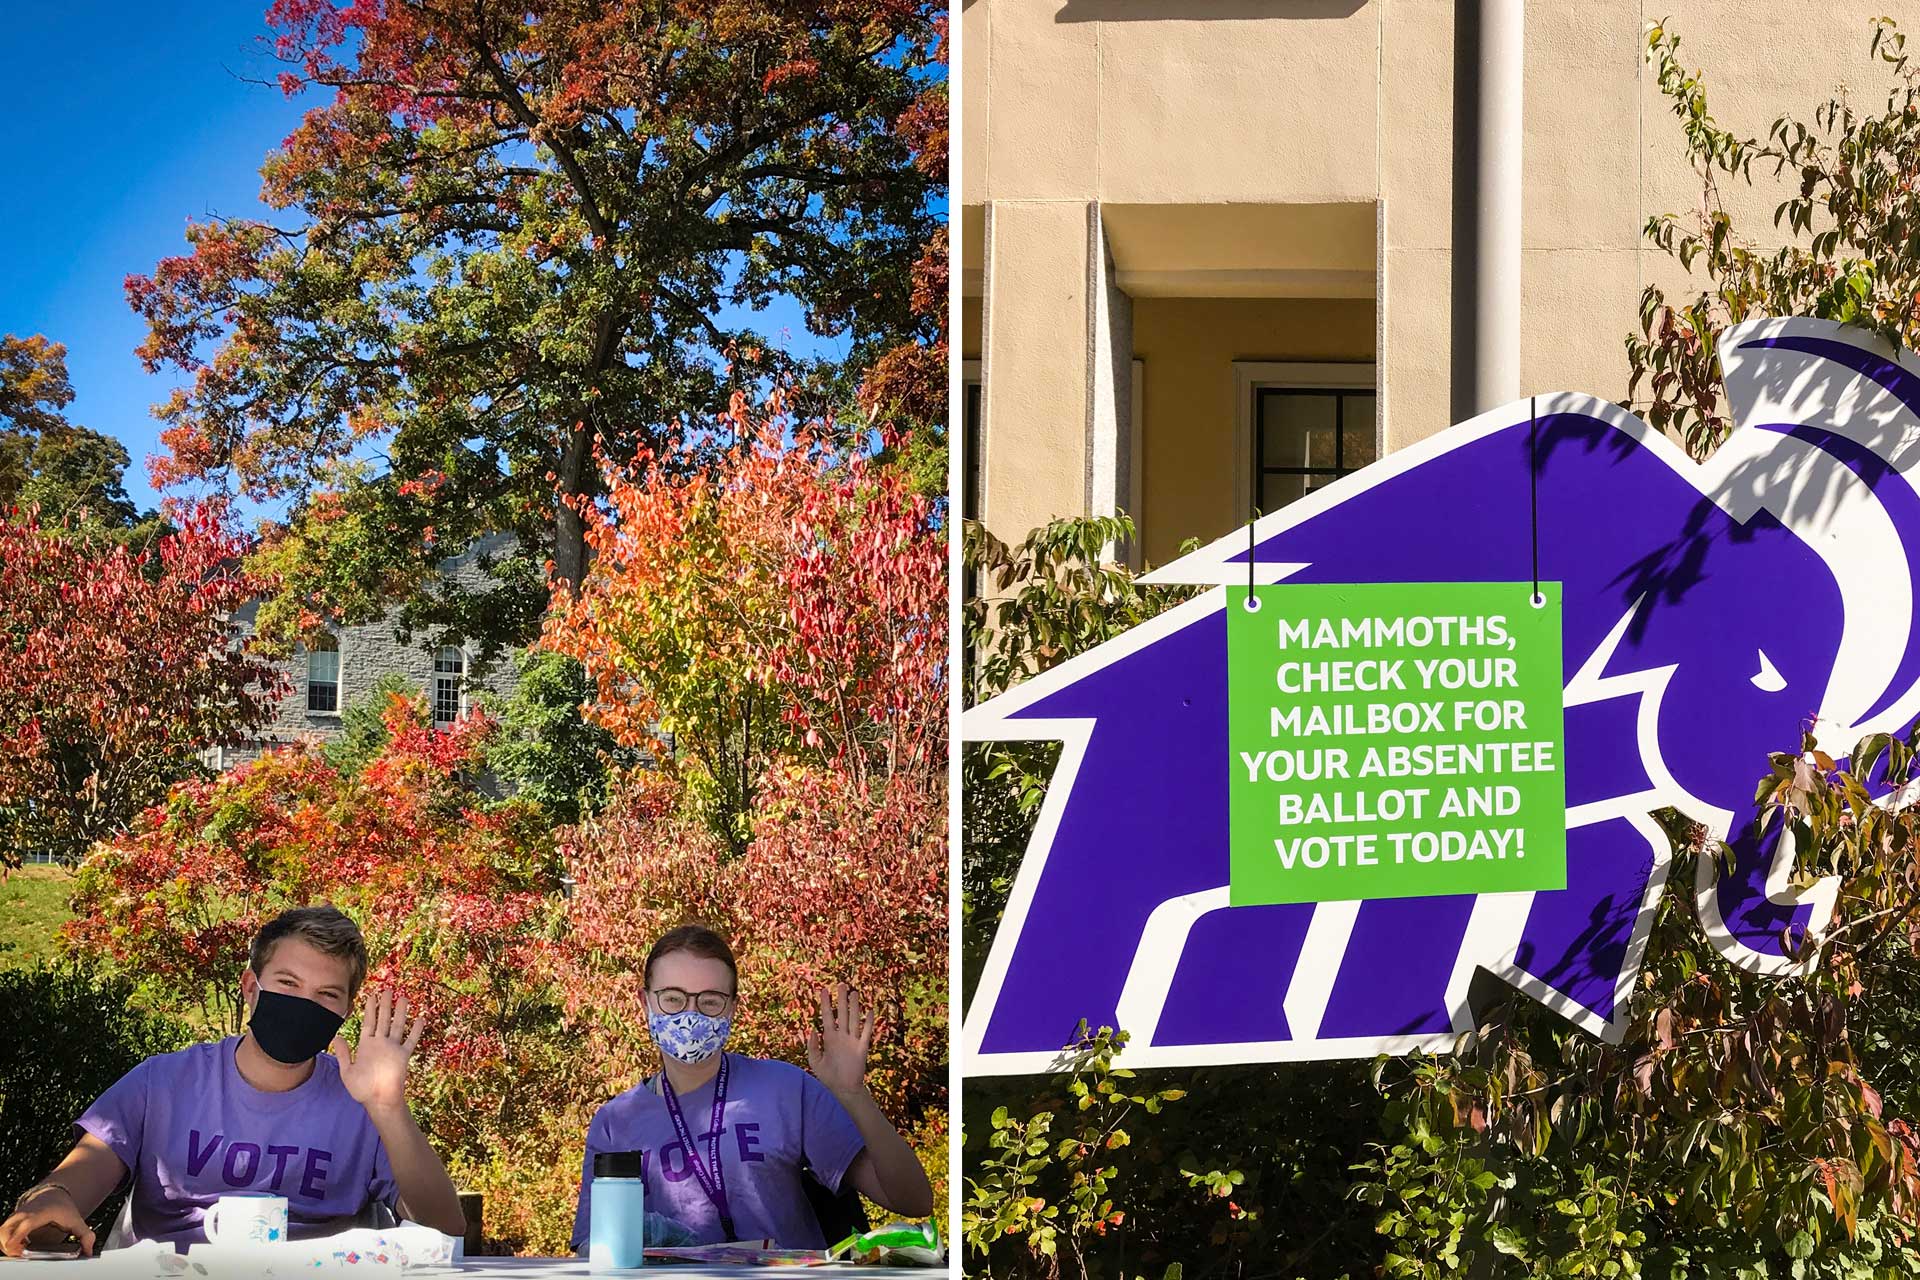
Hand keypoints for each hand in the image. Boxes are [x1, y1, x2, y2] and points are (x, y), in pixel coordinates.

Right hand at [0, 1185, 92, 1257]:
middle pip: (6, 1231)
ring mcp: (15, 1217)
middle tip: (22, 1254)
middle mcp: (24, 1214)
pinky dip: (5, 1243)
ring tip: (21, 1250)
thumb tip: (88, 1251)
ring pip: (1, 1233)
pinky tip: (19, 1247)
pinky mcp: (10, 1222)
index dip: (19, 1238)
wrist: (52, 1194)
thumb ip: (85, 1235)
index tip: (21, 1250)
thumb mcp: (76, 1220)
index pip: (25, 1224)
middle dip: (9, 1246)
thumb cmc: (62, 1208)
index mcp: (41, 1213)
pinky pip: (1, 1234)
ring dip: (6, 1245)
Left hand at [334, 988, 425, 1114]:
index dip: (370, 1009)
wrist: (378, 1100)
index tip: (372, 995)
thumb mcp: (347, 1071)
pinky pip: (410, 1040)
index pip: (369, 1022)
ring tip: (403, 997)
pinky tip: (420, 1019)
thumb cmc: (362, 1089)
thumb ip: (343, 1054)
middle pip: (383, 1019)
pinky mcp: (403, 1056)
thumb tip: (336, 1037)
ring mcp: (392, 1048)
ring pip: (397, 1025)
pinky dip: (415, 1030)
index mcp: (366, 1045)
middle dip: (385, 1004)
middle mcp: (380, 1044)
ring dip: (400, 1012)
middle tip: (388, 989)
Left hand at [805, 982, 874, 1097]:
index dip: (826, 1004)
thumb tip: (813, 1029)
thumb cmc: (828, 1077)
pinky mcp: (862, 1048)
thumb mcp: (815, 1062)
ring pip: (854, 1019)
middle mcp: (842, 1037)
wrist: (843, 1090)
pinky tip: (870, 1010)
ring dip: (854, 1006)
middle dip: (841, 999)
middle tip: (841, 984)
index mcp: (829, 1039)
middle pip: (842, 1014)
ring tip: (854, 992)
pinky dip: (868, 1022)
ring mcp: (852, 1041)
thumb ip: (813, 1046)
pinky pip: (866, 1033)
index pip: (827, 1017)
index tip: (824, 990)